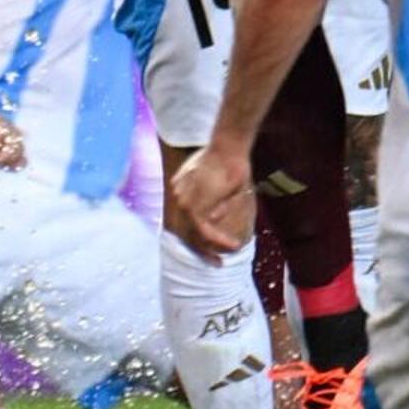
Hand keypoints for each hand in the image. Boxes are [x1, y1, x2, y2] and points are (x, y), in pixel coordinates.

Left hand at [165, 141, 256, 259]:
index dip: (193, 238)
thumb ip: (215, 199)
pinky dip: (218, 240)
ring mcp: (183, 202)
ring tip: (227, 255)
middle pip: (184, 233)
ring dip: (211, 248)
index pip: (181, 220)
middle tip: (215, 261)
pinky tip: (232, 244)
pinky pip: (204, 230)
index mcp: (180, 189)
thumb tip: (217, 217)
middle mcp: (177, 196)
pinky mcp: (194, 206)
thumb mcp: (217, 180)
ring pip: (193, 235)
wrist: (228, 147)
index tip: (207, 249)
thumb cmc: (228, 160)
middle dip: (200, 250)